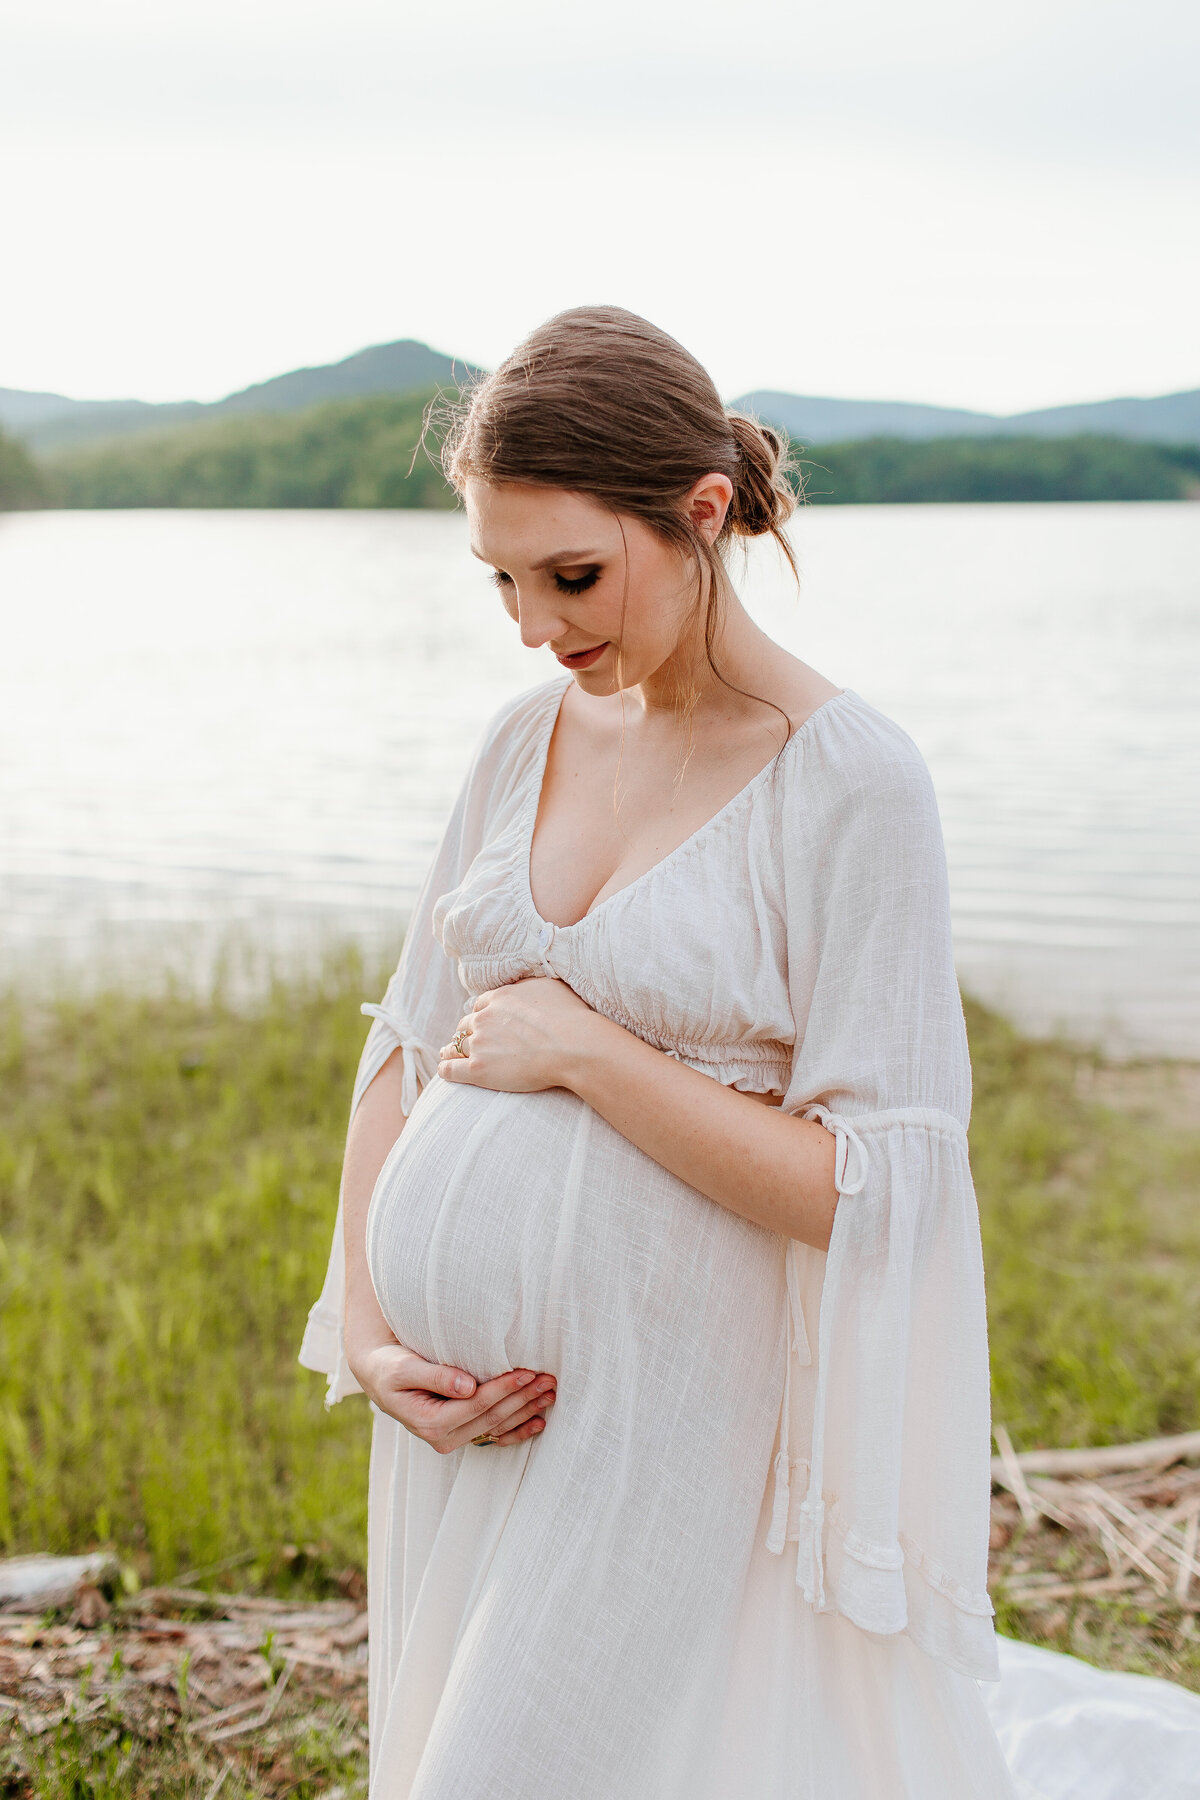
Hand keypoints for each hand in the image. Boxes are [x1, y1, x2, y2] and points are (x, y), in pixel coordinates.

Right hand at [351, 1339, 556, 1451]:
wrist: (380, 1377)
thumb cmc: (390, 1368)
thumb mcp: (404, 1369)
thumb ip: (435, 1376)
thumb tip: (467, 1385)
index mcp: (429, 1423)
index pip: (476, 1405)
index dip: (503, 1388)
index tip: (527, 1371)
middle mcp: (443, 1438)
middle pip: (492, 1417)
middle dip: (522, 1399)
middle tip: (549, 1379)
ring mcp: (453, 1439)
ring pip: (497, 1427)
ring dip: (526, 1411)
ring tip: (550, 1393)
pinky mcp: (460, 1434)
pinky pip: (494, 1436)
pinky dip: (518, 1430)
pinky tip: (538, 1422)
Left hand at [438, 977, 595, 1093]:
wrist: (571, 1046)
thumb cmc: (569, 1017)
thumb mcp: (550, 987)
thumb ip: (529, 986)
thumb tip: (524, 986)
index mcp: (499, 998)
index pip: (480, 1005)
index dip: (480, 1014)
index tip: (482, 1022)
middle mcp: (484, 1018)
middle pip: (466, 1024)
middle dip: (467, 1031)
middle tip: (467, 1040)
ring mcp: (479, 1044)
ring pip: (456, 1046)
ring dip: (452, 1049)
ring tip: (448, 1054)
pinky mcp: (478, 1069)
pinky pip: (452, 1070)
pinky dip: (446, 1070)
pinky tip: (445, 1071)